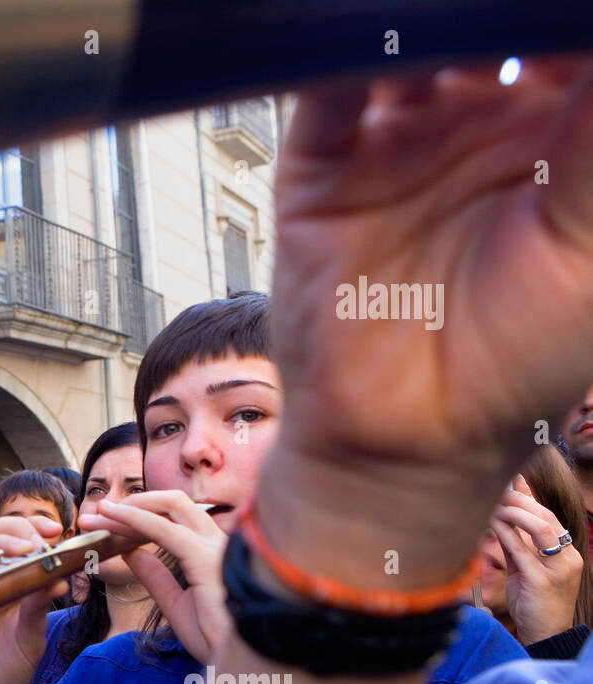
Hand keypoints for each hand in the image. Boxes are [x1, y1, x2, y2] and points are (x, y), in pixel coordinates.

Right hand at [0, 515, 66, 683]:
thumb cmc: (5, 668)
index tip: (55, 531)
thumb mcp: (30, 637)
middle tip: (35, 545)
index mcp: (12, 581)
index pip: (19, 538)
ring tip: (20, 555)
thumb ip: (38, 607)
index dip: (33, 527)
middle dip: (15, 530)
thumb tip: (61, 578)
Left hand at [78, 491, 230, 664]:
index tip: (110, 522)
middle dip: (135, 503)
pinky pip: (163, 529)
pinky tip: (111, 519)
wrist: (242, 665)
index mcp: (216, 552)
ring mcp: (215, 547)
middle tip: (100, 514)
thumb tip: (133, 553)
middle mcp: (219, 542)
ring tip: (96, 516)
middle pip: (174, 503)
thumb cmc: (217, 640)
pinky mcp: (205, 559)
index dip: (143, 515)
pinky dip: (133, 520)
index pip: (178, 518)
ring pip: (167, 509)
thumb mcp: (177, 606)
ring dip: (128, 508)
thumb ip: (156, 578)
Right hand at [259, 60, 592, 590]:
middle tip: (491, 10)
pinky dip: (340, 55)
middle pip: (482, 20)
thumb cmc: (520, 352)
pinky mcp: (321, 161)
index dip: (553, 17)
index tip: (550, 16)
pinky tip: (368, 45)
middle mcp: (479, 115)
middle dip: (482, 9)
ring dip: (418, 18)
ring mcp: (395, 134)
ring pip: (404, 38)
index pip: (559, 37)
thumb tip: (576, 30)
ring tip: (434, 19)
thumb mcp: (588, 238)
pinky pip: (328, 88)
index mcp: (559, 129)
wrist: (400, 436)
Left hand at [490, 475, 582, 644]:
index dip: (529, 497)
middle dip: (520, 501)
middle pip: (546, 518)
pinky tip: (492, 523)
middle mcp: (567, 557)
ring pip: (539, 529)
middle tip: (498, 490)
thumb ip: (519, 542)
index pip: (549, 516)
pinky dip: (506, 534)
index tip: (513, 481)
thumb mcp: (528, 567)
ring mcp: (557, 569)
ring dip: (514, 513)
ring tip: (494, 503)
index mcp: (567, 552)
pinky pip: (522, 551)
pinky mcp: (542, 581)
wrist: (544, 633)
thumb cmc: (534, 599)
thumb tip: (504, 515)